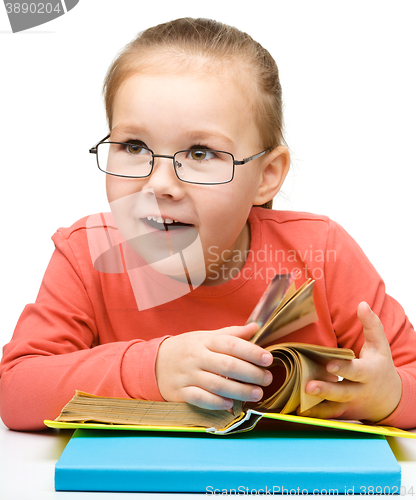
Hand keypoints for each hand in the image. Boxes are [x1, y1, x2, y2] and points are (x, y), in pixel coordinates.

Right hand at [155, 323, 273, 409]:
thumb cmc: (187, 349)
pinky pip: (199, 398)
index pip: (231, 344)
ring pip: (216, 384)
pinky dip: (216, 402)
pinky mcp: (180, 392)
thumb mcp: (206, 336)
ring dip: (239, 390)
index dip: (251, 351)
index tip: (268, 359)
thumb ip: (231, 334)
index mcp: (205, 341)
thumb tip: (256, 327)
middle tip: (267, 379)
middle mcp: (196, 357)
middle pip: (227, 365)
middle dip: (251, 373)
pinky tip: (230, 404)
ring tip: (257, 394)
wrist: (155, 362)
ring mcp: (187, 375)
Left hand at [299, 302, 401, 421]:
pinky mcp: (342, 413)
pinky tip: (298, 409)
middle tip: (308, 386)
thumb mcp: (380, 346)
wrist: (390, 399)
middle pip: (342, 392)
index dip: (343, 368)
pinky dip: (314, 414)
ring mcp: (350, 404)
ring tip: (299, 398)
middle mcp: (359, 391)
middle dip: (326, 390)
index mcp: (368, 373)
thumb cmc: (380, 367)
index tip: (329, 364)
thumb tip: (362, 304)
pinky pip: (328, 415)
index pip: (356, 371)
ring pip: (333, 407)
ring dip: (316, 404)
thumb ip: (371, 325)